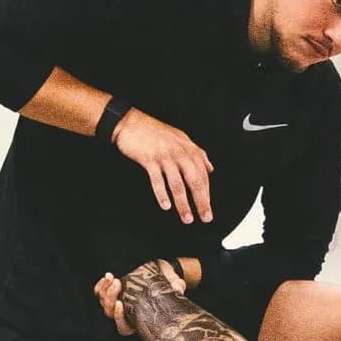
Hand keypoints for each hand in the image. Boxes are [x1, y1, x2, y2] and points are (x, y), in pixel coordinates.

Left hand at [96, 260, 196, 334]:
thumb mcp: (176, 285)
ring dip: (105, 290)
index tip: (121, 304)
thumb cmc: (170, 284)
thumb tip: (178, 289)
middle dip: (111, 298)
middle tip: (118, 283)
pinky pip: (100, 293)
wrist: (164, 273)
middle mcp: (127, 315)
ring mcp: (118, 304)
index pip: (123, 328)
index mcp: (139, 320)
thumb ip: (177, 288)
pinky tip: (107, 277)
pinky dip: (101, 286)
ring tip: (112, 277)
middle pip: (110, 313)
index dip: (119, 318)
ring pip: (103, 303)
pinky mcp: (113, 293)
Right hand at [109, 108, 212, 223]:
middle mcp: (179, 152)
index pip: (203, 174)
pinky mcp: (149, 159)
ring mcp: (164, 156)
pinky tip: (165, 205)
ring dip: (183, 203)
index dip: (207, 192)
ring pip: (178, 184)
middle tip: (205, 217)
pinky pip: (157, 180)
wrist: (130, 122)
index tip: (208, 207)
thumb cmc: (154, 132)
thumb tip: (210, 168)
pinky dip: (162, 194)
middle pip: (195, 180)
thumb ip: (196, 153)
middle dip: (201, 201)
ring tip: (187, 217)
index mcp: (188, 148)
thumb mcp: (180, 138)